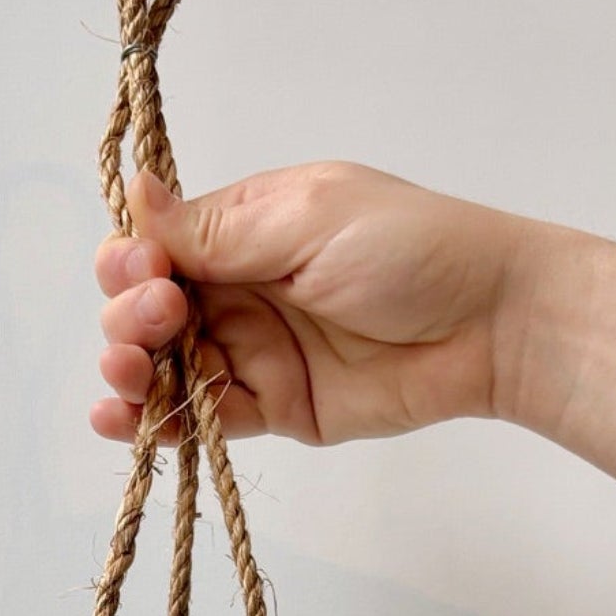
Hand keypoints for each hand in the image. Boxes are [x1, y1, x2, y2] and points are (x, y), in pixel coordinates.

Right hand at [92, 163, 524, 445]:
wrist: (489, 325)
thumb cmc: (410, 249)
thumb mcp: (307, 220)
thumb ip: (219, 228)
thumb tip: (138, 192)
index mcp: (246, 227)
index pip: (159, 244)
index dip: (134, 261)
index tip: (144, 274)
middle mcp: (241, 287)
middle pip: (150, 307)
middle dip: (131, 317)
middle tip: (158, 322)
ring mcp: (257, 350)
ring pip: (167, 367)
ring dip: (131, 372)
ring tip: (125, 378)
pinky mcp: (277, 407)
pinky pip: (206, 417)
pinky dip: (161, 423)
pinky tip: (126, 421)